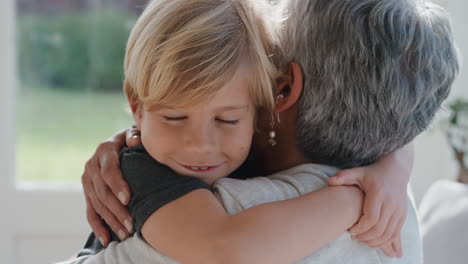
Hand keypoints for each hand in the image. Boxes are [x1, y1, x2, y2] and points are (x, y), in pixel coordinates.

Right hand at [81, 128, 141, 245]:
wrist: (117, 143)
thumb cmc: (130, 140)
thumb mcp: (132, 134)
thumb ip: (134, 136)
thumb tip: (135, 141)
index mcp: (104, 150)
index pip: (109, 170)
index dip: (117, 184)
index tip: (128, 198)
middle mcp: (92, 166)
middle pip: (103, 192)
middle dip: (117, 209)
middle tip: (131, 223)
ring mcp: (87, 180)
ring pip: (97, 204)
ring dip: (110, 221)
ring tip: (125, 233)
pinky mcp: (87, 192)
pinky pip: (90, 211)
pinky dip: (97, 226)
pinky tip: (106, 239)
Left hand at [326, 143, 413, 257]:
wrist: (395, 170)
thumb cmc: (372, 173)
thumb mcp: (357, 172)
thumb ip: (343, 177)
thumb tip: (328, 181)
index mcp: (378, 193)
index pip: (371, 218)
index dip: (360, 228)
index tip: (350, 230)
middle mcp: (391, 203)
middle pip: (379, 229)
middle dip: (366, 237)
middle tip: (355, 238)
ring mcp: (399, 210)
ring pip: (389, 234)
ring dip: (375, 242)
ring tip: (363, 240)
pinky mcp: (403, 215)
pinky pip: (396, 233)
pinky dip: (385, 241)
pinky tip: (374, 241)